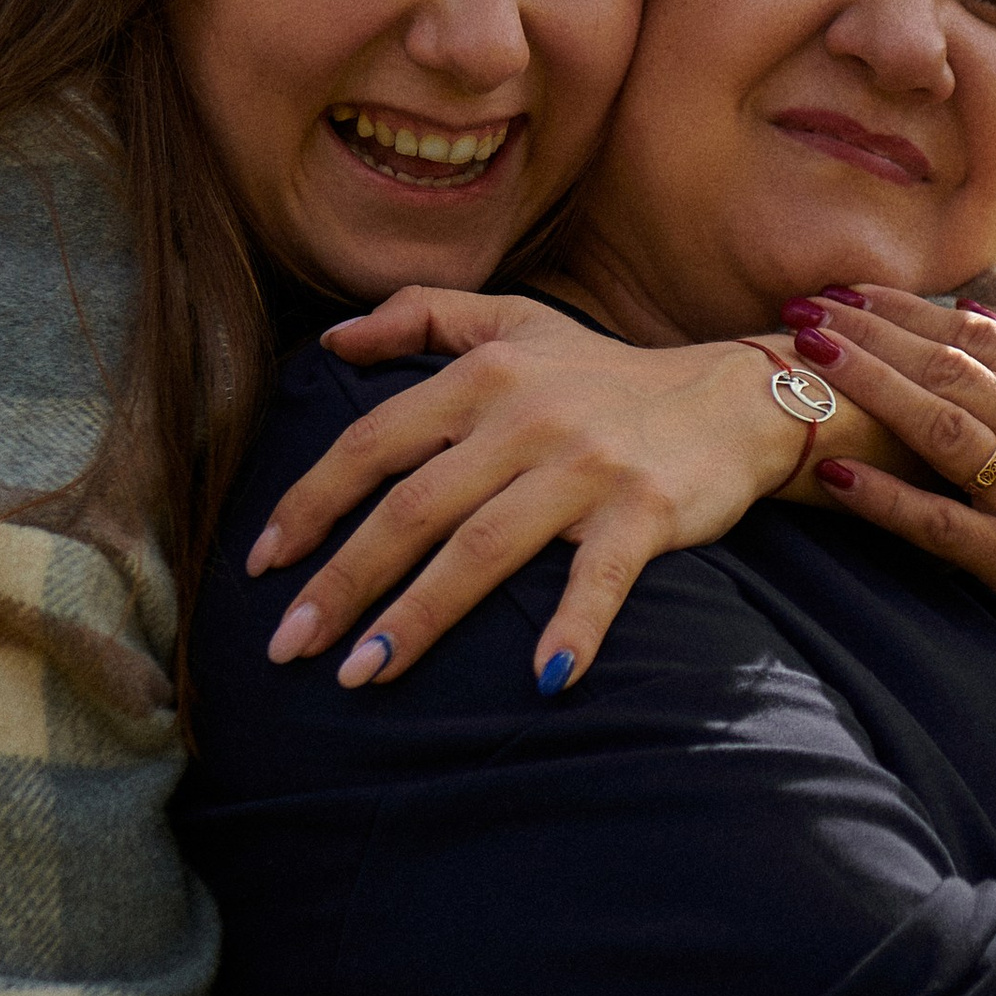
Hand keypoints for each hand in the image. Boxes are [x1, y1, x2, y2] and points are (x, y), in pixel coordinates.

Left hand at [245, 290, 807, 692]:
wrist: (733, 397)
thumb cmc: (607, 374)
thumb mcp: (517, 321)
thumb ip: (422, 316)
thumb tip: (331, 341)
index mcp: (485, 375)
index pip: (373, 445)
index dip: (310, 505)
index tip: (262, 564)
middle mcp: (527, 418)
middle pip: (412, 509)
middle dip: (342, 582)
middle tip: (289, 646)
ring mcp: (587, 467)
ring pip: (482, 551)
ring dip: (418, 618)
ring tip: (363, 675)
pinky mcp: (645, 511)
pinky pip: (600, 577)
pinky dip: (574, 626)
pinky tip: (543, 679)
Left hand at [783, 285, 995, 677]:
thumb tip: (981, 316)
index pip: (977, 336)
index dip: (907, 310)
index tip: (848, 290)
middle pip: (950, 369)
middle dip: (872, 333)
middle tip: (805, 307)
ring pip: (942, 427)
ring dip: (870, 386)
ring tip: (808, 357)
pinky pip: (942, 524)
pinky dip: (886, 499)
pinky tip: (833, 475)